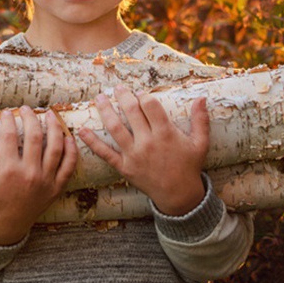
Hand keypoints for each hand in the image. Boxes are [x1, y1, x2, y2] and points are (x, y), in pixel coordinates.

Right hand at [0, 106, 77, 244]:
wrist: (8, 224)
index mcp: (8, 170)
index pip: (9, 136)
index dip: (8, 120)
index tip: (7, 112)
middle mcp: (29, 173)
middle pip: (34, 136)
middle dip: (30, 118)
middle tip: (26, 109)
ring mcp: (45, 180)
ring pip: (55, 147)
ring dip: (53, 128)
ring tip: (50, 115)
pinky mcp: (56, 187)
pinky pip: (69, 166)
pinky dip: (71, 150)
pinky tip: (68, 137)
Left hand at [78, 84, 208, 215]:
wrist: (179, 195)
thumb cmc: (189, 166)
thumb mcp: (200, 143)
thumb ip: (200, 120)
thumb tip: (202, 97)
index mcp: (166, 134)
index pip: (151, 106)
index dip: (143, 96)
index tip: (139, 92)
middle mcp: (148, 142)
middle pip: (131, 112)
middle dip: (123, 96)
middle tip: (117, 87)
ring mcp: (134, 155)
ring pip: (115, 128)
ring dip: (105, 110)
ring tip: (99, 98)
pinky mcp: (124, 167)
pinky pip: (105, 152)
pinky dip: (92, 141)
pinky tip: (81, 130)